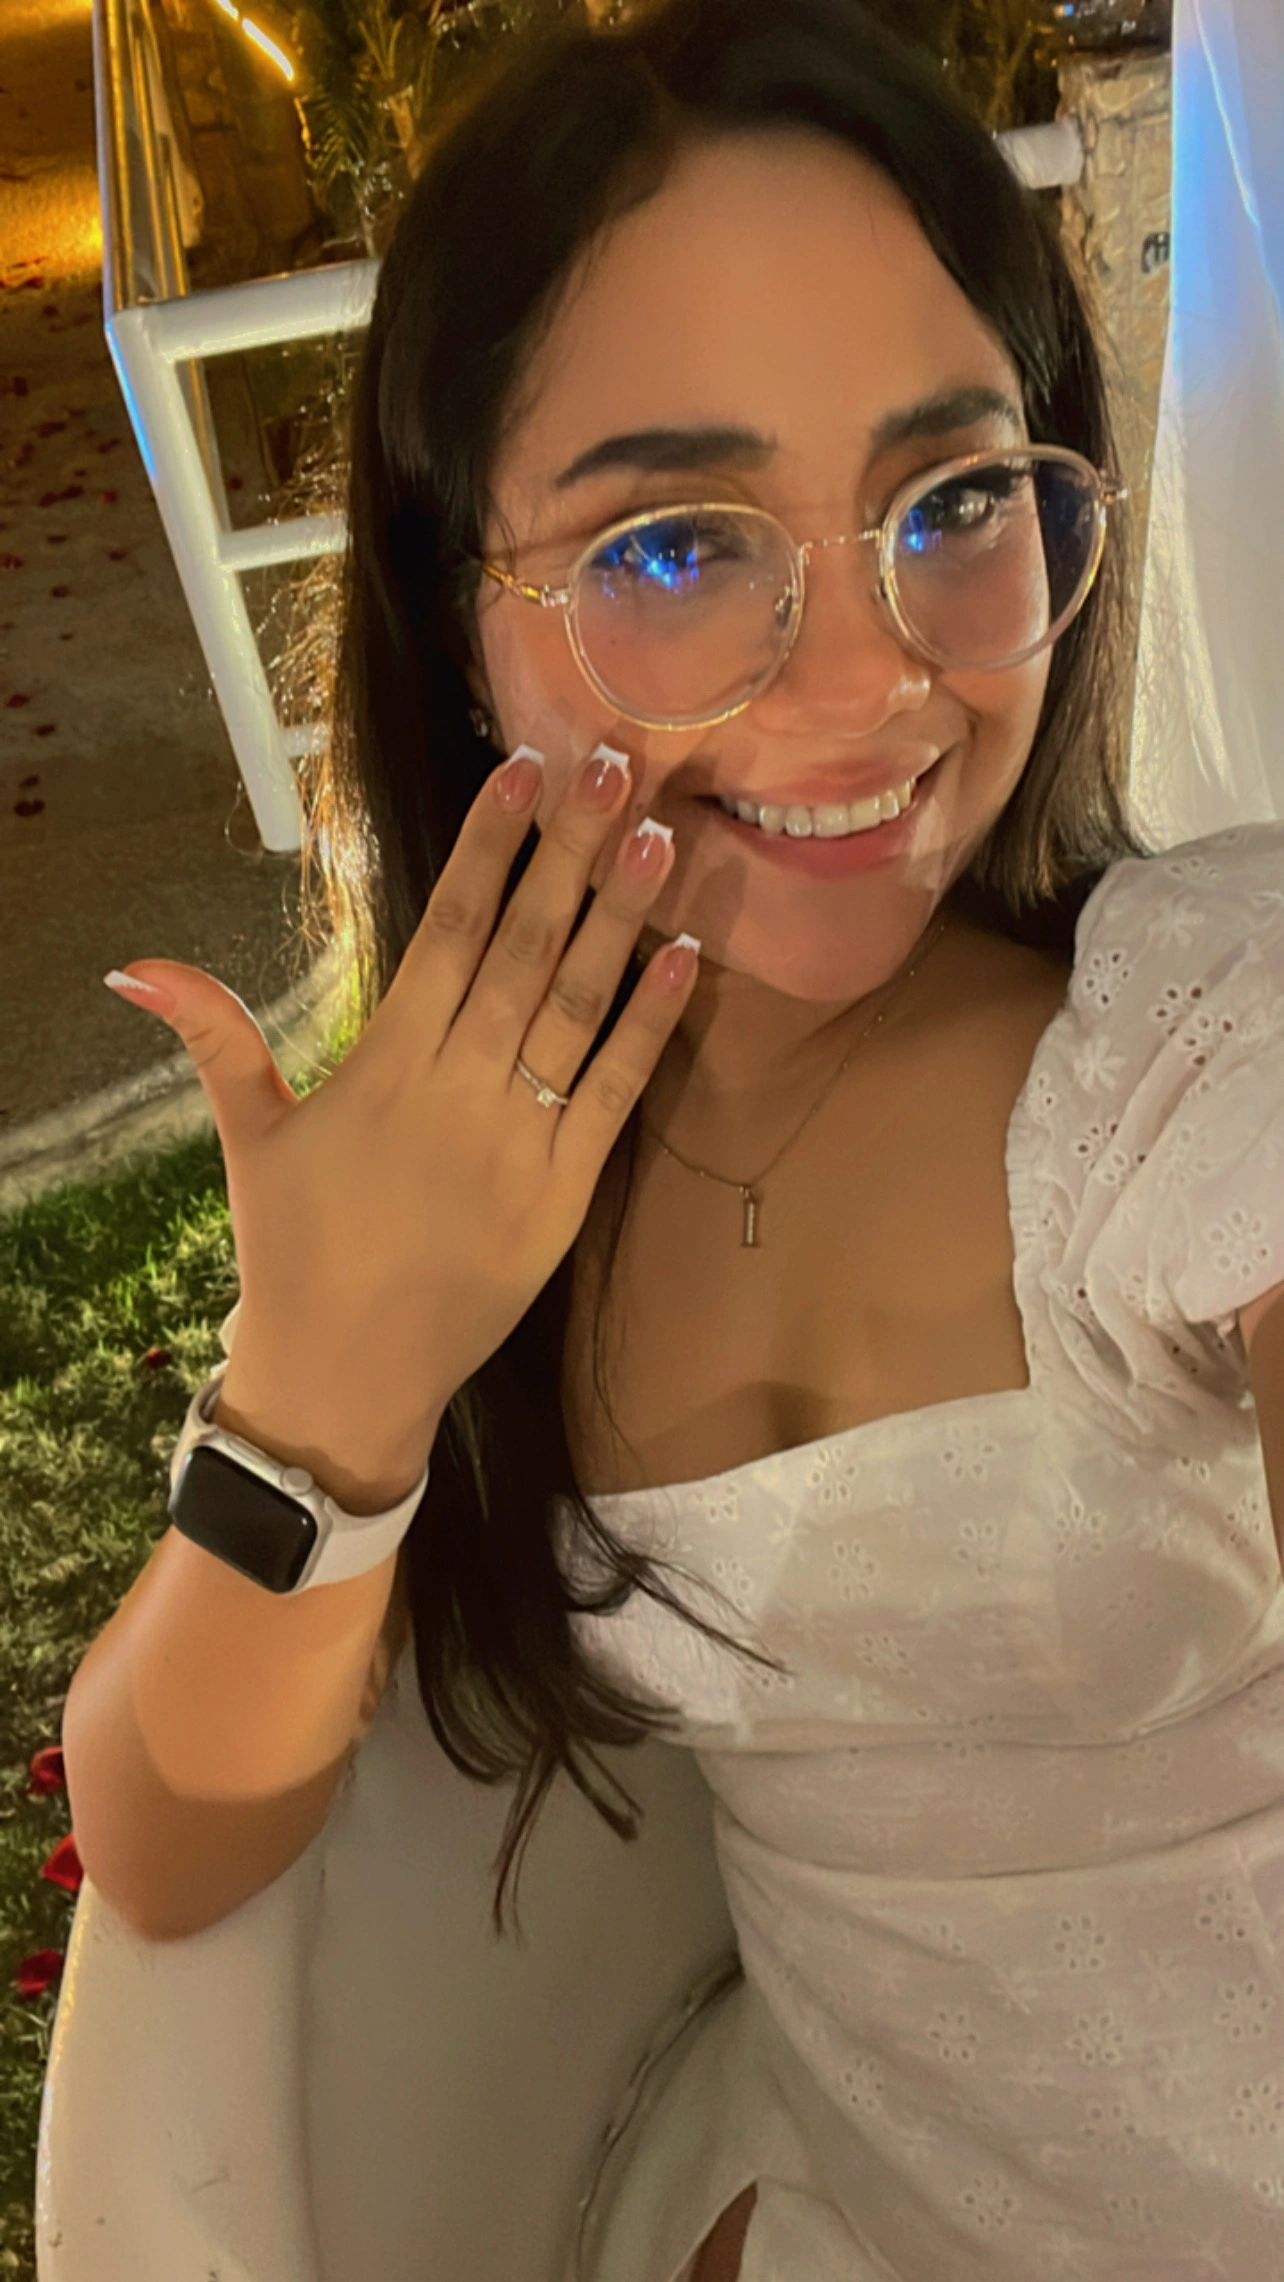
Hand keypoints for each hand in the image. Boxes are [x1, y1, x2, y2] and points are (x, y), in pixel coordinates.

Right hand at [106, 740, 696, 1505]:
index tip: (525, 769)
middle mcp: (460, 1089)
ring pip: (578, 1008)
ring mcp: (521, 1141)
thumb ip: (213, 1040)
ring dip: (623, 918)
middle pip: (525, 948)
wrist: (344, 1379)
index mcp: (388, 1065)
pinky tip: (685, 954)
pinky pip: (617, 1094)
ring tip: (661, 836)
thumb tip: (134, 966)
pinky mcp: (566, 1195)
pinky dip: (649, 1024)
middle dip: (572, 853)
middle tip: (621, 765)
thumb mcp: (248, 1140)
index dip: (489, 847)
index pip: (448, 930)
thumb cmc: (293, 1252)